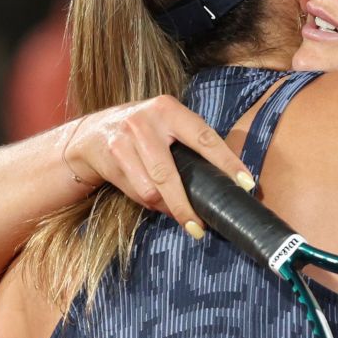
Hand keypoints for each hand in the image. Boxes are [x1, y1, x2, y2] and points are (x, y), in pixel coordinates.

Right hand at [64, 95, 257, 236]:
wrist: (92, 133)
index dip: (226, 163)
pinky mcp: (111, 158)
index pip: (204, 138)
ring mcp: (124, 140)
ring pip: (150, 189)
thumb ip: (190, 146)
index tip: (246, 184)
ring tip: (178, 212)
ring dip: (166, 207)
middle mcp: (145, 121)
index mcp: (168, 109)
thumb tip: (224, 184)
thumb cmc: (143, 133)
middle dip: (185, 206)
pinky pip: (136, 192)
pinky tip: (155, 201)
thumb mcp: (166, 127)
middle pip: (169, 174)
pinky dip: (150, 203)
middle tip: (201, 227)